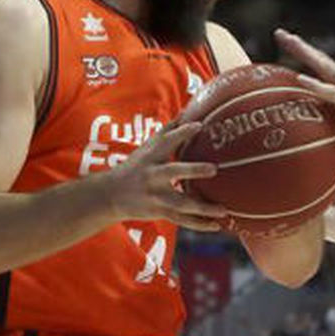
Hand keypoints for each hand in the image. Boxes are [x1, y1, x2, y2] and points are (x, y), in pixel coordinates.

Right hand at [100, 121, 227, 231]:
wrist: (110, 195)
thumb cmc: (136, 166)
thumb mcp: (147, 147)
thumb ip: (169, 130)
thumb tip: (190, 110)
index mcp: (151, 156)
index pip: (166, 141)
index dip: (182, 133)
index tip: (200, 125)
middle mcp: (152, 176)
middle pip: (173, 172)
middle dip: (193, 171)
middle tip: (214, 169)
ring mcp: (156, 196)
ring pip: (181, 204)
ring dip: (203, 208)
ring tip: (224, 210)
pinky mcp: (160, 212)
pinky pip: (182, 220)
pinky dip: (199, 224)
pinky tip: (217, 225)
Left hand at [275, 29, 334, 150]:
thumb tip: (330, 122)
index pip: (322, 64)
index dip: (305, 52)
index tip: (288, 41)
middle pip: (320, 59)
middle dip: (300, 45)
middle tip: (279, 32)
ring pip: (324, 68)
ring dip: (306, 54)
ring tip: (289, 42)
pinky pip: (332, 93)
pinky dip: (316, 85)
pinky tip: (301, 79)